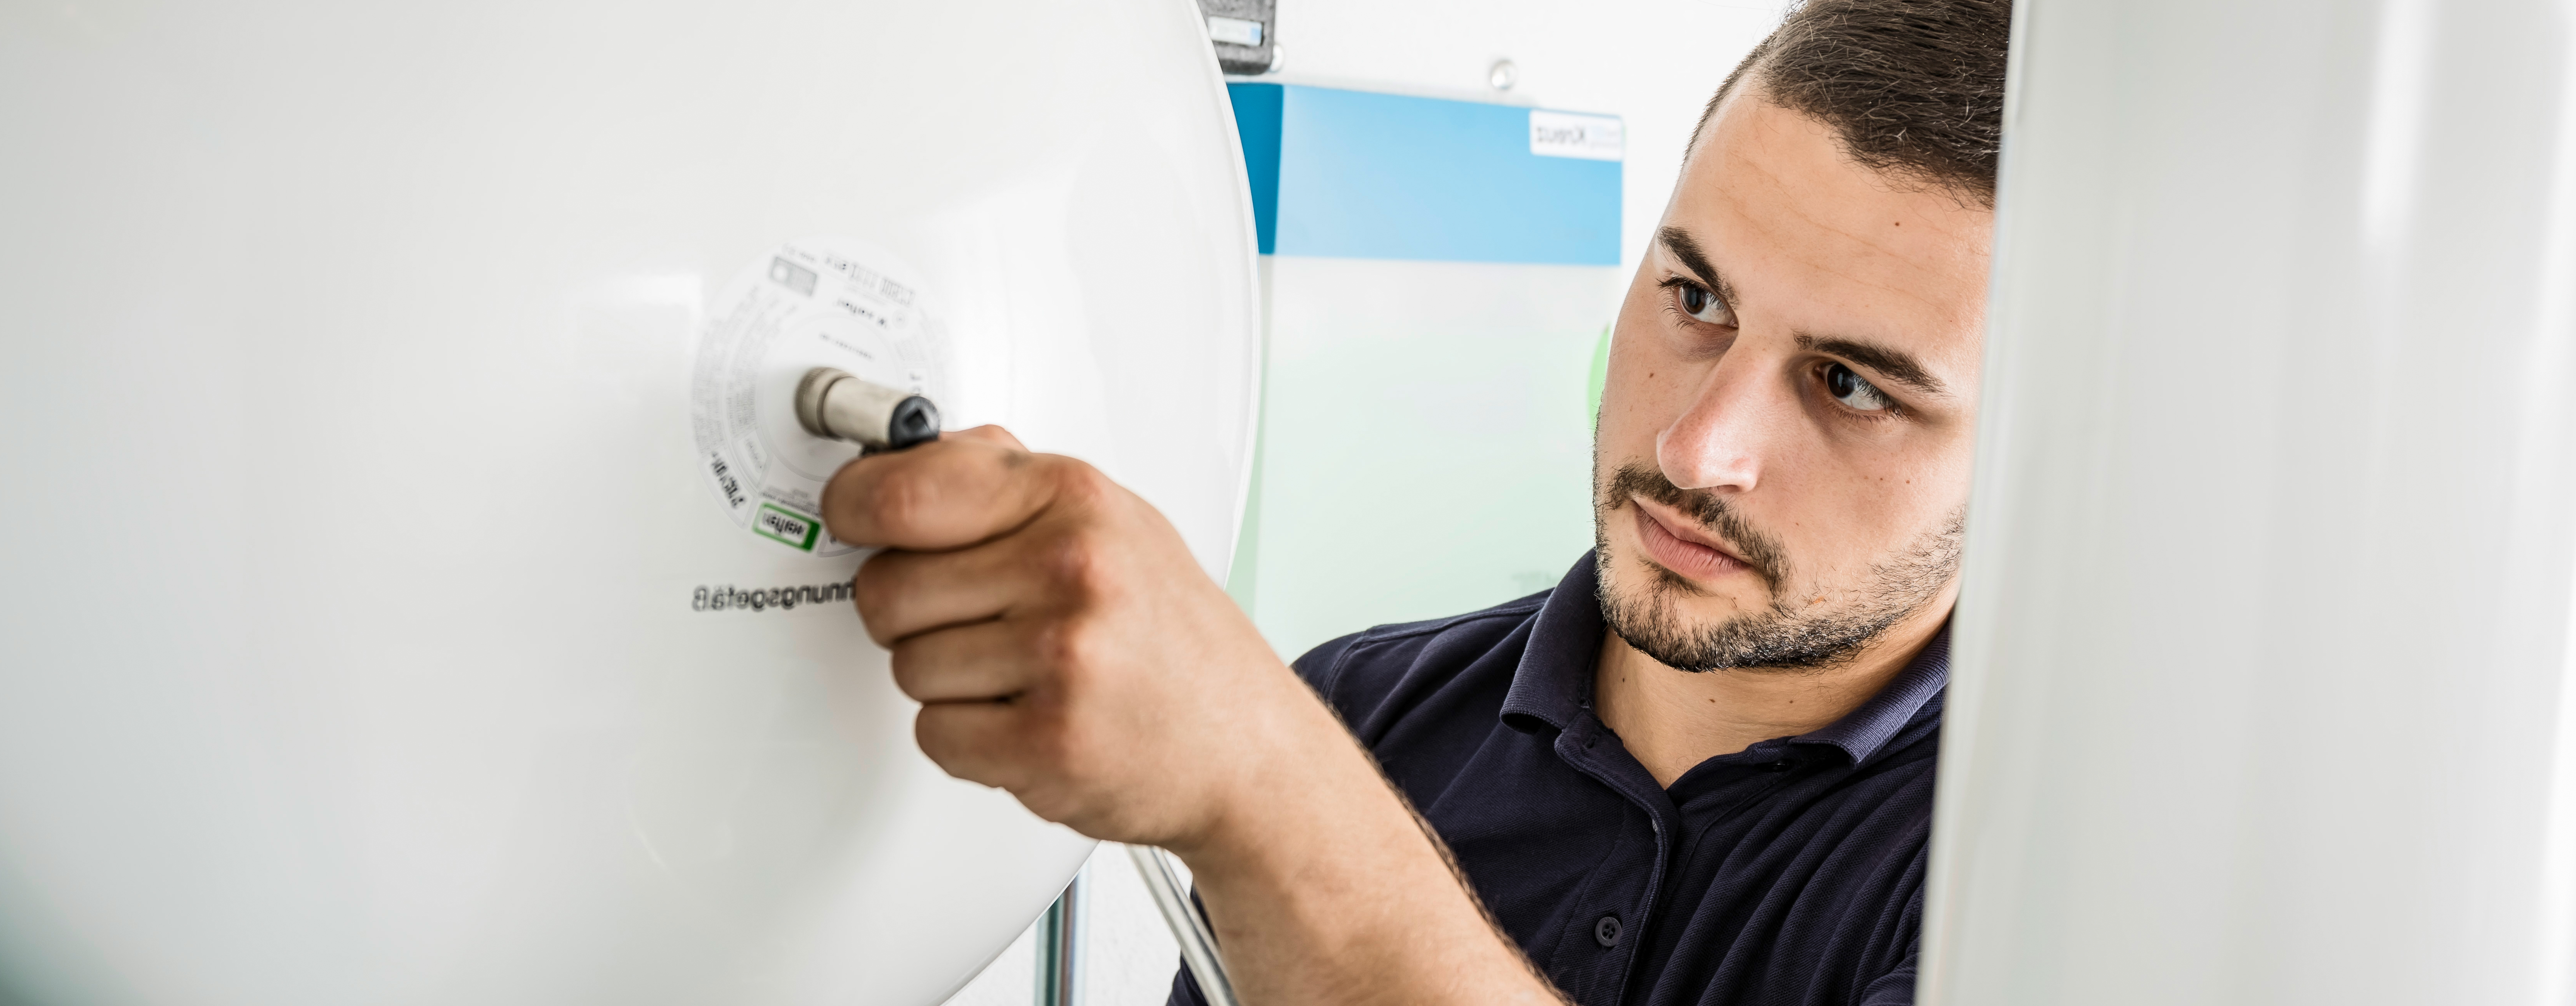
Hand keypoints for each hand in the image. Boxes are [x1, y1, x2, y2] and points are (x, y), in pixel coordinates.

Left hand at [819, 426, 1324, 851]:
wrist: (1244, 743)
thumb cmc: (1172, 634)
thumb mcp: (1109, 521)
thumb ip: (1005, 479)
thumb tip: (898, 455)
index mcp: (1074, 498)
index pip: (901, 491)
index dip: (852, 506)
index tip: (850, 513)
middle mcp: (1071, 568)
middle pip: (885, 589)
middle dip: (911, 612)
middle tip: (976, 619)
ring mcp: (1063, 656)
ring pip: (906, 666)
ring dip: (946, 681)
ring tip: (1021, 673)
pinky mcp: (1048, 742)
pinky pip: (935, 735)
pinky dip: (968, 739)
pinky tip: (1026, 718)